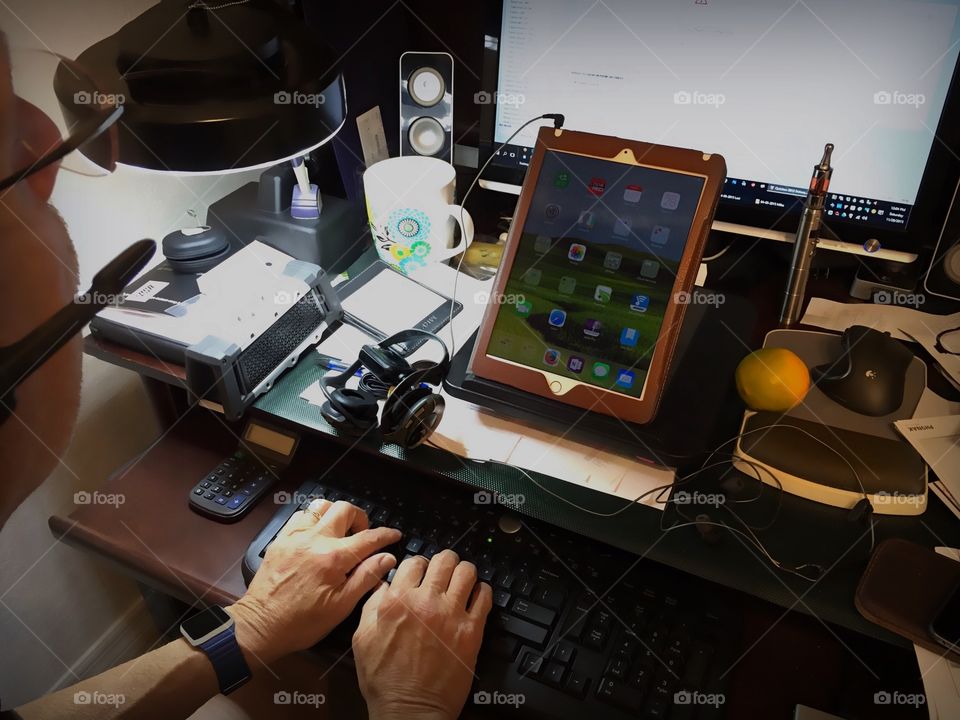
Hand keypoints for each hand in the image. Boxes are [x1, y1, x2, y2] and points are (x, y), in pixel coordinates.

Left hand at [227, 499, 399, 667]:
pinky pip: (300, 516)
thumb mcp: (341, 607)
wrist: (260, 626)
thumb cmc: (303, 622)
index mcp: (333, 557)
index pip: (369, 537)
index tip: (394, 535)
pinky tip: (316, 536)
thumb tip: (387, 557)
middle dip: (360, 517)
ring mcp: (295, 536)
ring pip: (321, 506)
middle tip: (362, 535)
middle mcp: (315, 539)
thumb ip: (366, 577)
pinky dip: (313, 519)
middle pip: (345, 509)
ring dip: (335, 515)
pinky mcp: (280, 540)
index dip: (386, 534)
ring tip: (339, 533)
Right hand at [352, 550, 492, 719]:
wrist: (410, 710)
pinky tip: (476, 596)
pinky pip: (485, 596)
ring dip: (464, 573)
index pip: (414, 561)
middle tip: (444, 572)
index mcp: (397, 601)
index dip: (419, 565)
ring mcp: (451, 615)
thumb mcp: (362, 639)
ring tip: (462, 581)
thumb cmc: (385, 681)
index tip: (422, 571)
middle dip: (444, 563)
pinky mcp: (472, 631)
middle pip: (444, 559)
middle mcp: (426, 602)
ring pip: (467, 572)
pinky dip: (482, 591)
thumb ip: (372, 605)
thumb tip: (383, 585)